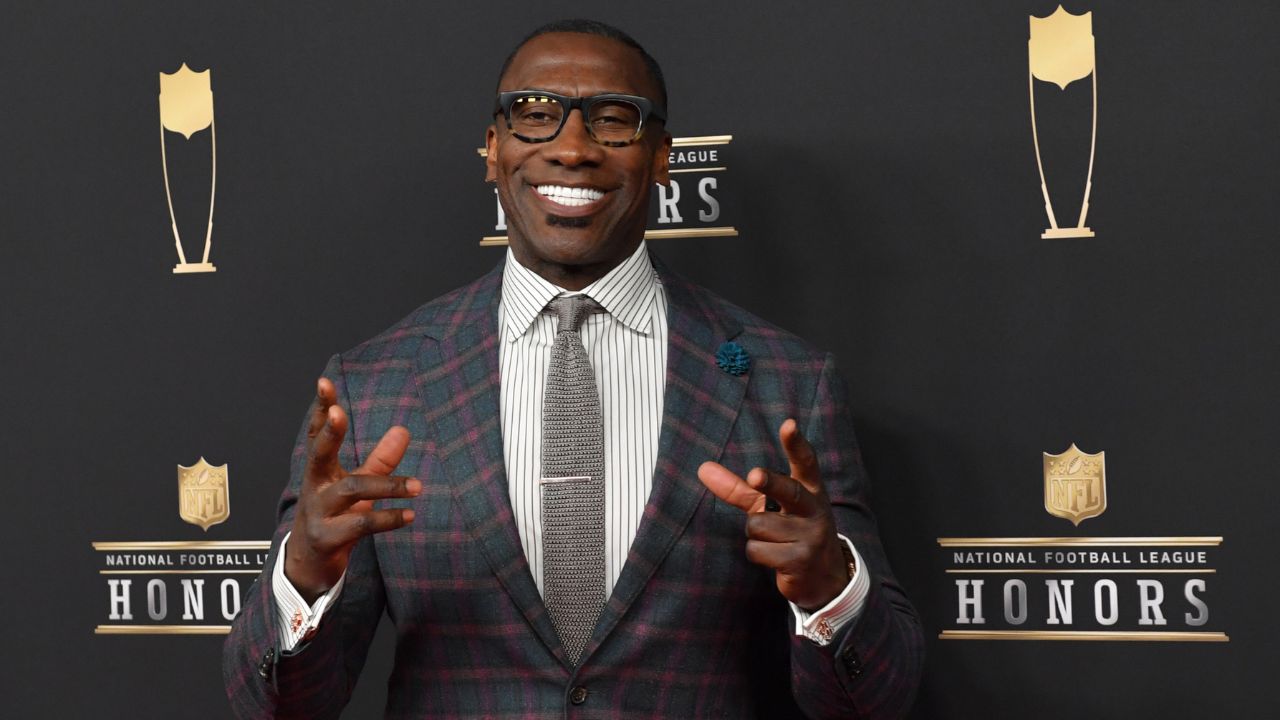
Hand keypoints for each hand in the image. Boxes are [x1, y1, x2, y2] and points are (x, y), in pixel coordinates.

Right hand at [284, 378, 419, 603]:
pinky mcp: (327, 538)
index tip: (324, 383)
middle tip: (340, 412)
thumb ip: (379, 459)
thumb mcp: (356, 485)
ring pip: (352, 490)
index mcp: (320, 470)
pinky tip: (409, 515)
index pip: (318, 433)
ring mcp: (318, 513)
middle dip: (329, 432)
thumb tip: (403, 429)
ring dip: (387, 486)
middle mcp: (315, 486)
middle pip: (319, 453)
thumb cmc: (334, 516)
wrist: (308, 564)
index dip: (322, 409)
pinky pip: (359, 525)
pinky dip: (387, 519)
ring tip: (418, 487)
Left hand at [697, 419, 850, 609]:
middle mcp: (814, 510)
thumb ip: (740, 488)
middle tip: (755, 476)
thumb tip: (703, 468)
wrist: (825, 577)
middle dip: (770, 483)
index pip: (805, 462)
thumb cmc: (793, 531)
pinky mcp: (800, 561)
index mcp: (811, 491)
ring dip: (755, 535)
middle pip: (788, 490)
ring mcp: (810, 536)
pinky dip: (757, 554)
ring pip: (757, 525)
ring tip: (774, 541)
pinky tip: (774, 557)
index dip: (796, 444)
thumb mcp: (773, 506)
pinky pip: (757, 550)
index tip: (789, 424)